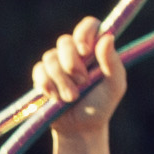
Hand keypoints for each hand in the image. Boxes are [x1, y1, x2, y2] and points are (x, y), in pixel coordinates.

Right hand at [31, 16, 125, 135]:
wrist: (81, 127)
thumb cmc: (102, 105)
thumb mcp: (114, 86)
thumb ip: (113, 63)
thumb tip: (107, 37)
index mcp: (95, 49)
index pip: (89, 25)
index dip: (84, 33)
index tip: (85, 51)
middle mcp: (75, 52)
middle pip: (64, 41)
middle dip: (71, 63)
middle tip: (82, 82)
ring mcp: (57, 62)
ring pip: (50, 57)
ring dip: (61, 80)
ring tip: (71, 97)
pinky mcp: (42, 75)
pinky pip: (39, 71)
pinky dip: (47, 85)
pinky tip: (55, 97)